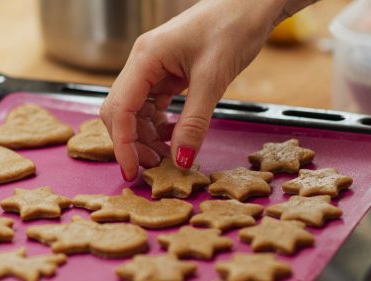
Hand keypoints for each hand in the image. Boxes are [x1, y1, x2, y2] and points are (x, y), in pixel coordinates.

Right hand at [100, 0, 290, 180]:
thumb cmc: (232, 28)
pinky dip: (159, 124)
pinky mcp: (168, 71)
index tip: (134, 173)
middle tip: (156, 168)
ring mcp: (154, 66)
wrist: (251, 4)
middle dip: (132, 143)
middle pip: (120, 112)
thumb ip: (195, 123)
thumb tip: (181, 161)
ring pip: (136, 110)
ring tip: (167, 156)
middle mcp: (143, 62)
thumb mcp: (213, 80)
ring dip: (146, 136)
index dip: (123, 146)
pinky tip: (174, 137)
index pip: (119, 110)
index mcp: (145, 58)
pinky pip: (153, 104)